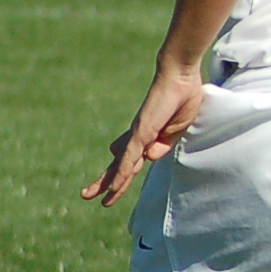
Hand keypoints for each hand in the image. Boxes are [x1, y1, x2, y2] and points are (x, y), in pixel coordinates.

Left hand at [86, 61, 208, 206]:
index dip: (121, 164)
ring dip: (105, 184)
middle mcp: (138, 135)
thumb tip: (149, 158)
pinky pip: (129, 160)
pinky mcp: (141, 134)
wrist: (179, 75)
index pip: (130, 153)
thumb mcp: (176, 128)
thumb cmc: (183, 96)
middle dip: (105, 181)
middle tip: (87, 194)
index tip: (111, 172)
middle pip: (119, 163)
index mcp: (148, 133)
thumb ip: (163, 144)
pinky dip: (121, 176)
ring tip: (86, 196)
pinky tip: (112, 188)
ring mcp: (138, 136)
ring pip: (120, 166)